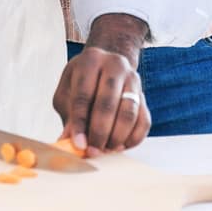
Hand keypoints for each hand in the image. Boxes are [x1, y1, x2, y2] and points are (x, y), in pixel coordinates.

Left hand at [53, 13, 149, 155]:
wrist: (106, 66)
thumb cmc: (82, 81)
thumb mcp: (67, 92)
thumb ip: (68, 115)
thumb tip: (69, 143)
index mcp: (91, 60)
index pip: (84, 95)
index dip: (80, 123)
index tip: (79, 144)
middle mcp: (115, 65)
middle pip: (108, 103)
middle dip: (100, 132)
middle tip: (92, 150)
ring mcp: (133, 79)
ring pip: (128, 113)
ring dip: (116, 137)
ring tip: (105, 149)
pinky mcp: (144, 95)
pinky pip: (143, 121)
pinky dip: (132, 139)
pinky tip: (119, 146)